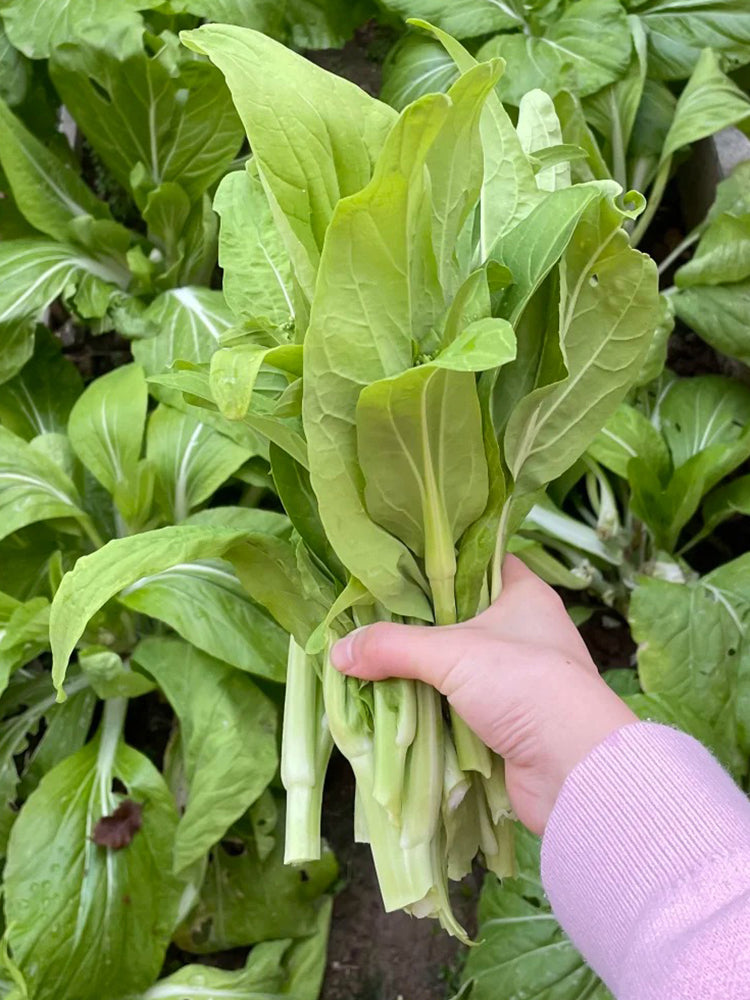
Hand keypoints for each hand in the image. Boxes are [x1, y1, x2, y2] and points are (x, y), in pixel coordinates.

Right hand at [331, 555, 636, 834]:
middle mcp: (523, 631)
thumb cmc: (526, 685)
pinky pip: (456, 703)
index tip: (395, 563)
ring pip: (455, 663)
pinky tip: (391, 700)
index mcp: (524, 594)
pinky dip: (429, 705)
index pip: (477, 561)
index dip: (439, 560)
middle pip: (458, 615)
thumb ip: (392, 646)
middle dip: (415, 621)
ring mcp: (516, 678)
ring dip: (418, 669)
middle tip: (367, 613)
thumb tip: (338, 650)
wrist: (574, 770)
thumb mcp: (452, 653)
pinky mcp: (506, 720)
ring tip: (368, 656)